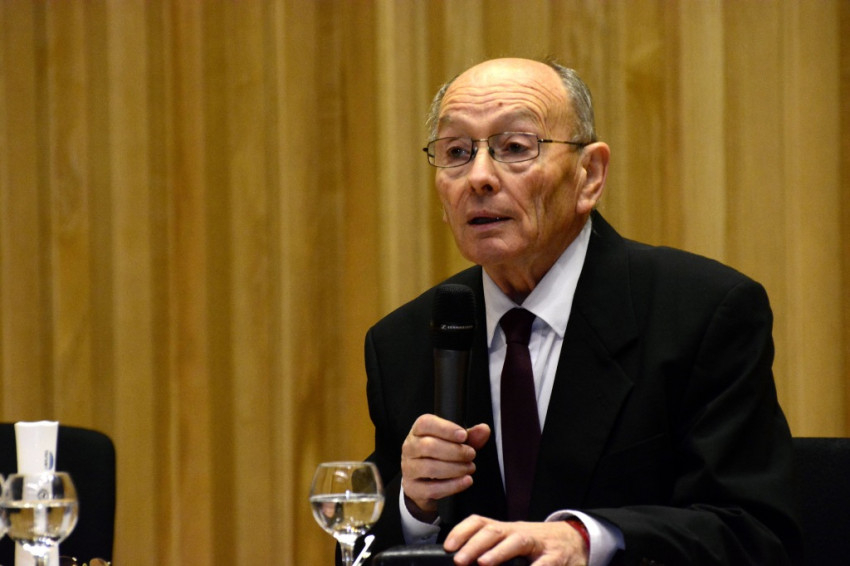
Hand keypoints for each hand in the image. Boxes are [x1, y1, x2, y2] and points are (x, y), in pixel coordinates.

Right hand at [401, 414, 490, 519]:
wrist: (424, 483)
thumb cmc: (440, 456)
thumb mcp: (455, 443)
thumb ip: (470, 436)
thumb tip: (484, 429)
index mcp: (418, 431)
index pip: (425, 423)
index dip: (445, 428)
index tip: (463, 435)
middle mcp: (409, 447)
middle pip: (428, 446)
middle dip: (454, 451)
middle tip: (471, 454)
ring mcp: (408, 469)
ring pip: (430, 468)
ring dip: (455, 468)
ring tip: (469, 468)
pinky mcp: (412, 488)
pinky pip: (432, 488)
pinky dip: (452, 485)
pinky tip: (465, 481)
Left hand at [445, 515, 588, 565]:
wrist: (576, 540)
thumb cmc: (539, 545)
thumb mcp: (513, 542)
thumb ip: (494, 548)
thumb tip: (464, 556)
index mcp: (506, 530)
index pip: (480, 522)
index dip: (462, 531)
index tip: (448, 546)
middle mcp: (519, 533)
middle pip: (494, 530)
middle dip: (474, 544)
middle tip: (460, 559)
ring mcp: (539, 544)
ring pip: (518, 541)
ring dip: (499, 551)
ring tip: (484, 562)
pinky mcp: (556, 558)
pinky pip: (544, 563)